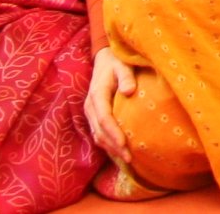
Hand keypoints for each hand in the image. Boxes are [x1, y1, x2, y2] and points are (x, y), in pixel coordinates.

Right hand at [83, 46, 135, 160]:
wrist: (105, 59)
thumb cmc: (117, 62)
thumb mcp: (123, 65)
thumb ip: (126, 77)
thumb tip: (129, 91)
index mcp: (97, 94)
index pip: (104, 118)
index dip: (113, 132)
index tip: (124, 144)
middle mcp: (90, 106)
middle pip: (100, 131)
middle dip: (113, 146)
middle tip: (129, 158)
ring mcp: (90, 112)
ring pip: (97, 135)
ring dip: (110, 148)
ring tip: (126, 159)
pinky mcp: (94, 116)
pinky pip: (98, 133)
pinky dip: (107, 144)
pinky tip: (119, 152)